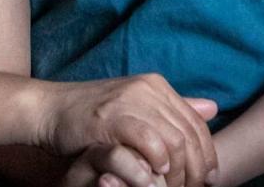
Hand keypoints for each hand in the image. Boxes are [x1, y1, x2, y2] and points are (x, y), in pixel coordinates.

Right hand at [39, 74, 217, 185]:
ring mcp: (129, 101)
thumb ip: (172, 109)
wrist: (51, 108)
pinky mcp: (111, 117)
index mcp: (157, 85)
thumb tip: (212, 109)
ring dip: (179, 172)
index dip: (208, 155)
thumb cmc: (93, 114)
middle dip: (197, 169)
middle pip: (189, 134)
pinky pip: (148, 141)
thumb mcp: (137, 107)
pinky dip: (157, 161)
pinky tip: (155, 174)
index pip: (197, 123)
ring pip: (174, 140)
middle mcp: (147, 89)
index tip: (210, 180)